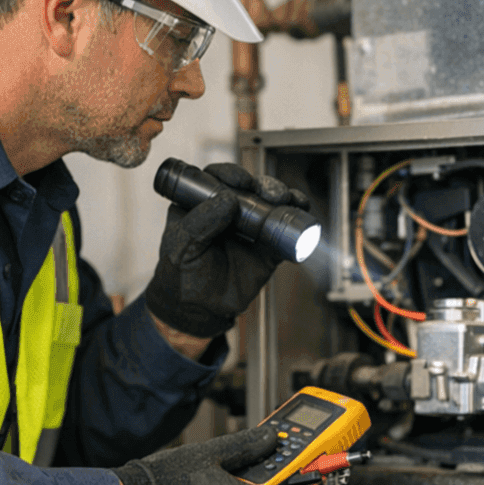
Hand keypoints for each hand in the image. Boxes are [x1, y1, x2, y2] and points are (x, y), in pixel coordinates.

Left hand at [143, 163, 310, 340]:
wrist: (199, 310)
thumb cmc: (181, 275)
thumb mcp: (181, 247)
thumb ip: (200, 223)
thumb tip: (226, 199)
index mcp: (202, 205)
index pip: (217, 179)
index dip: (232, 174)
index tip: (241, 182)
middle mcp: (228, 212)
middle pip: (251, 187)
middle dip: (264, 185)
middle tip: (269, 193)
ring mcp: (250, 228)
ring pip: (271, 203)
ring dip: (283, 196)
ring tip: (287, 200)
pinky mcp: (268, 247)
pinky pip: (286, 229)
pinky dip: (298, 218)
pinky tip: (302, 211)